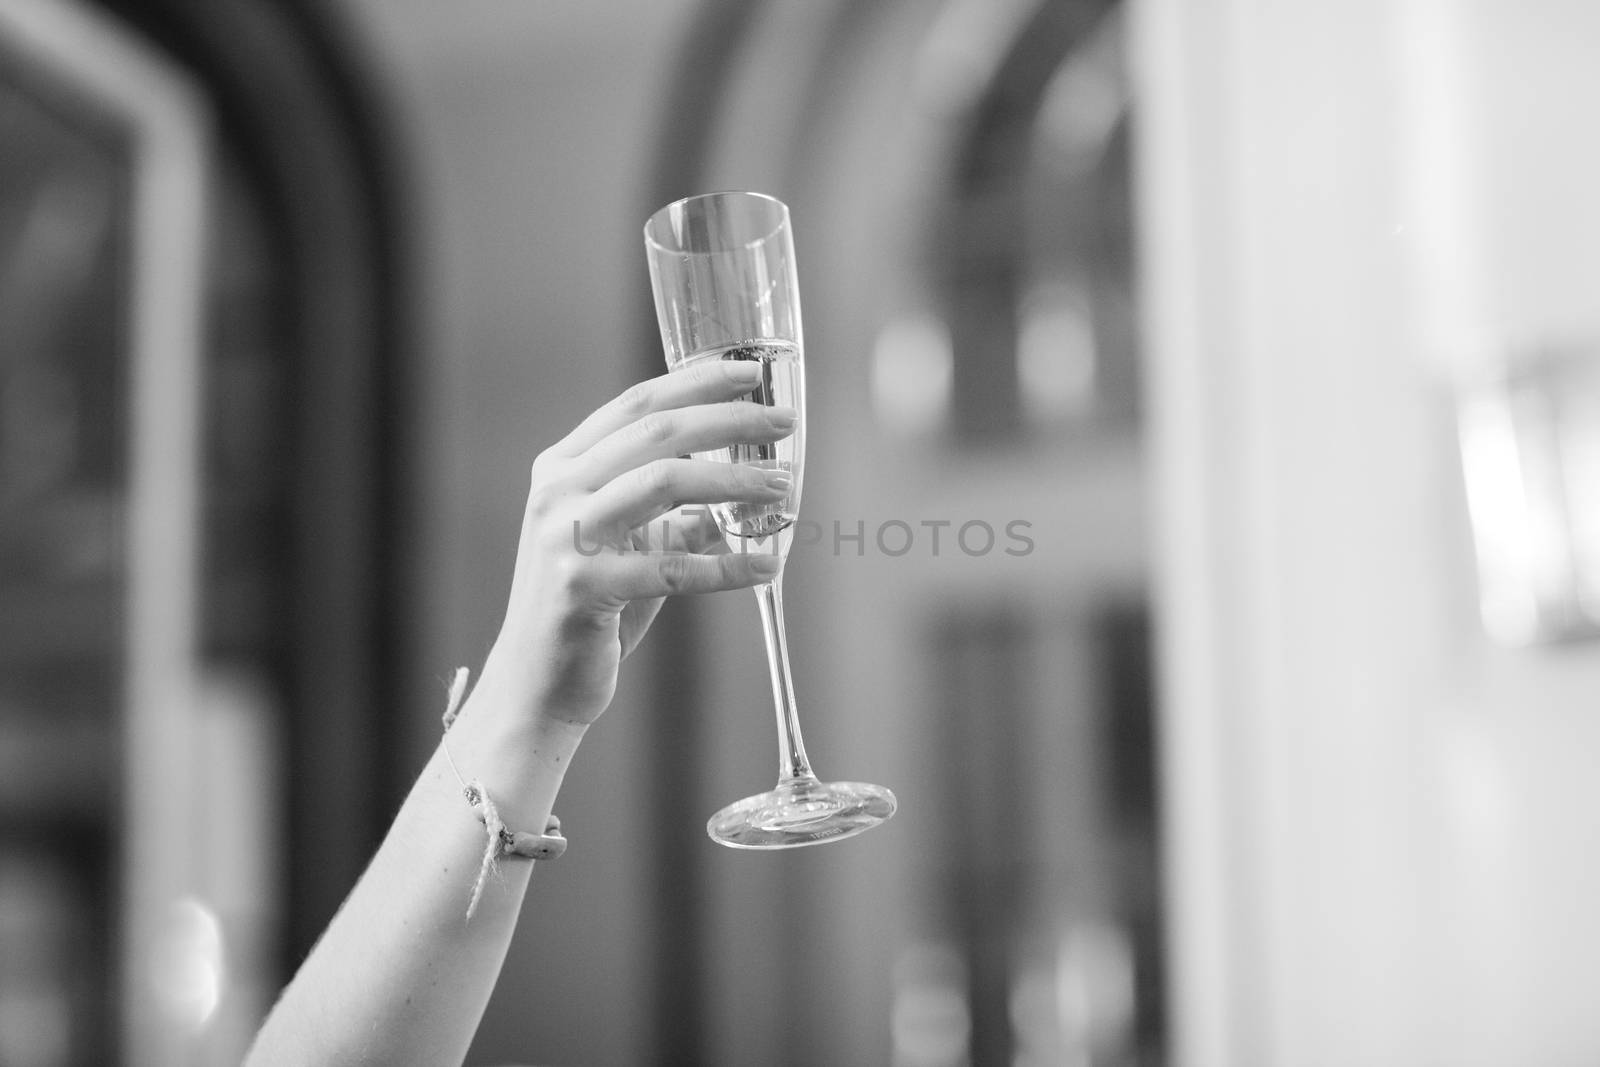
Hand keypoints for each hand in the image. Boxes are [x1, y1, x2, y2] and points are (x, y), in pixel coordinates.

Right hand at [486, 359, 794, 726]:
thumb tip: (746, 488)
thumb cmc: (589, 606)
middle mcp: (558, 490)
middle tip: (784, 424)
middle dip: (729, 421)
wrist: (536, 683)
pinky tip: (766, 566)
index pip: (637, 403)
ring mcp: (565, 536)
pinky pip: (671, 568)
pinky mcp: (582, 587)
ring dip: (733, 481)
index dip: (697, 382)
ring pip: (664, 483)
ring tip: (782, 488)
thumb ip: (676, 511)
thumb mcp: (630, 543)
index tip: (750, 372)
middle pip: (657, 432)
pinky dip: (726, 566)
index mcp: (564, 465)